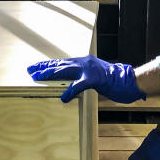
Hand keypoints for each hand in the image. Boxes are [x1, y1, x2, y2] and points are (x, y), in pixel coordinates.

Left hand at [27, 55, 145, 103]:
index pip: (62, 62)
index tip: (36, 67)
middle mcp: (85, 62)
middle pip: (60, 64)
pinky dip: (70, 91)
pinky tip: (63, 97)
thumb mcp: (95, 77)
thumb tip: (70, 84)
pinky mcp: (95, 79)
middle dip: (44, 67)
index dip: (48, 65)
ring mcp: (89, 69)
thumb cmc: (114, 80)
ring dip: (51, 74)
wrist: (129, 80)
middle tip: (30, 70)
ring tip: (38, 77)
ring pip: (66, 71)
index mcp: (84, 61)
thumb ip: (83, 78)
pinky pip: (79, 85)